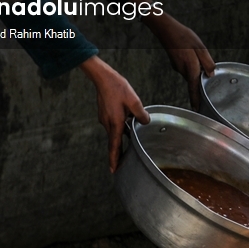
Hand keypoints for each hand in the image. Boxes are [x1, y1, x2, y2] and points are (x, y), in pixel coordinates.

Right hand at [80, 56, 149, 172]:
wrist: (103, 78)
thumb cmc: (117, 88)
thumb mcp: (134, 101)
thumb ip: (141, 114)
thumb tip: (145, 122)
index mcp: (115, 123)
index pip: (114, 146)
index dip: (114, 159)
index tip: (113, 170)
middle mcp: (107, 123)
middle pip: (115, 139)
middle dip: (120, 148)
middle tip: (123, 158)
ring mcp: (104, 118)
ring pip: (115, 130)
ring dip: (122, 131)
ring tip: (130, 126)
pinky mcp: (104, 113)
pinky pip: (113, 123)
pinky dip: (119, 123)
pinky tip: (125, 115)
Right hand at [144, 13, 214, 108]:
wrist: (165, 29)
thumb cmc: (183, 36)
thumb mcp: (200, 47)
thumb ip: (207, 62)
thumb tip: (211, 74)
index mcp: (190, 68)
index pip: (194, 89)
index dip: (196, 100)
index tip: (197, 109)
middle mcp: (183, 70)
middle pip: (194, 80)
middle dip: (201, 80)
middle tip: (207, 72)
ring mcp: (177, 66)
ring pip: (191, 73)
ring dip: (196, 69)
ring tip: (199, 57)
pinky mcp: (175, 62)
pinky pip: (186, 67)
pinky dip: (191, 64)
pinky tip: (191, 53)